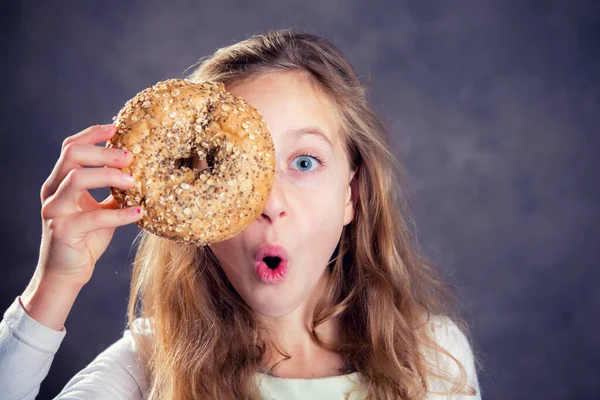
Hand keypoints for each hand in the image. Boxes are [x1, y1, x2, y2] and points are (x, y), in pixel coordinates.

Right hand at [36, 124, 142, 288]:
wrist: (66, 273)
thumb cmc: (85, 239)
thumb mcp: (101, 209)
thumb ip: (114, 192)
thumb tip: (142, 174)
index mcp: (60, 182)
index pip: (71, 147)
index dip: (92, 134)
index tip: (117, 127)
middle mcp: (53, 191)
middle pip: (72, 155)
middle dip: (103, 151)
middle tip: (131, 155)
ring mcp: (55, 210)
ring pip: (76, 179)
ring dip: (108, 175)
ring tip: (134, 181)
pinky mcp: (63, 231)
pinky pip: (93, 217)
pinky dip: (119, 214)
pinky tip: (139, 213)